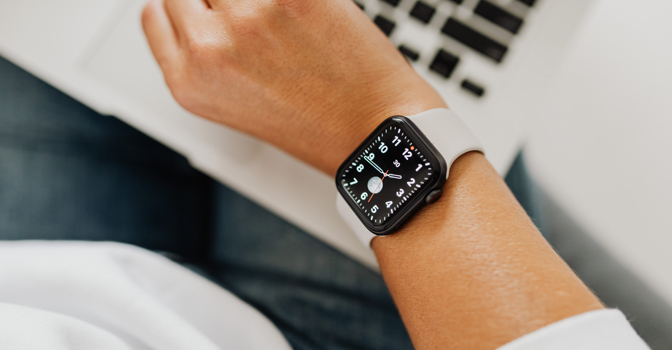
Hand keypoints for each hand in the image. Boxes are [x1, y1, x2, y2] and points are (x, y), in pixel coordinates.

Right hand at [141, 0, 445, 175]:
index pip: (155, 13)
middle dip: (220, 3)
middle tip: (258, 24)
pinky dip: (286, 0)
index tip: (207, 6)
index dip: (187, 7)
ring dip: (254, 1)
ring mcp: (247, 16)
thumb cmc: (316, 123)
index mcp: (188, 82)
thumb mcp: (236, 105)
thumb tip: (198, 7)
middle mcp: (207, 48)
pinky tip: (301, 15)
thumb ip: (206, 56)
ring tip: (283, 22)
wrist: (375, 130)